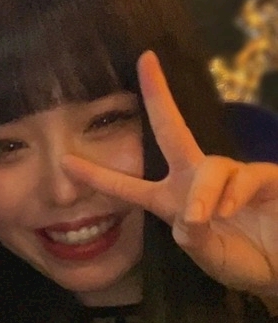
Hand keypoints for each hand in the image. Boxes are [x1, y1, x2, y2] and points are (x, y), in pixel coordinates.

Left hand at [61, 51, 277, 295]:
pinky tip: (228, 211)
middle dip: (159, 95)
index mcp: (172, 201)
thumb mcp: (209, 256)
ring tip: (202, 220)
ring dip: (201, 193)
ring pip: (209, 168)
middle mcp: (197, 181)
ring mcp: (231, 176)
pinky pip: (244, 176)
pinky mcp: (264, 178)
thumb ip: (194, 239)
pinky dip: (233, 194)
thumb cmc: (242, 260)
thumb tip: (189, 215)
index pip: (129, 187)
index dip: (98, 175)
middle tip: (145, 62)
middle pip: (173, 130)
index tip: (64, 161)